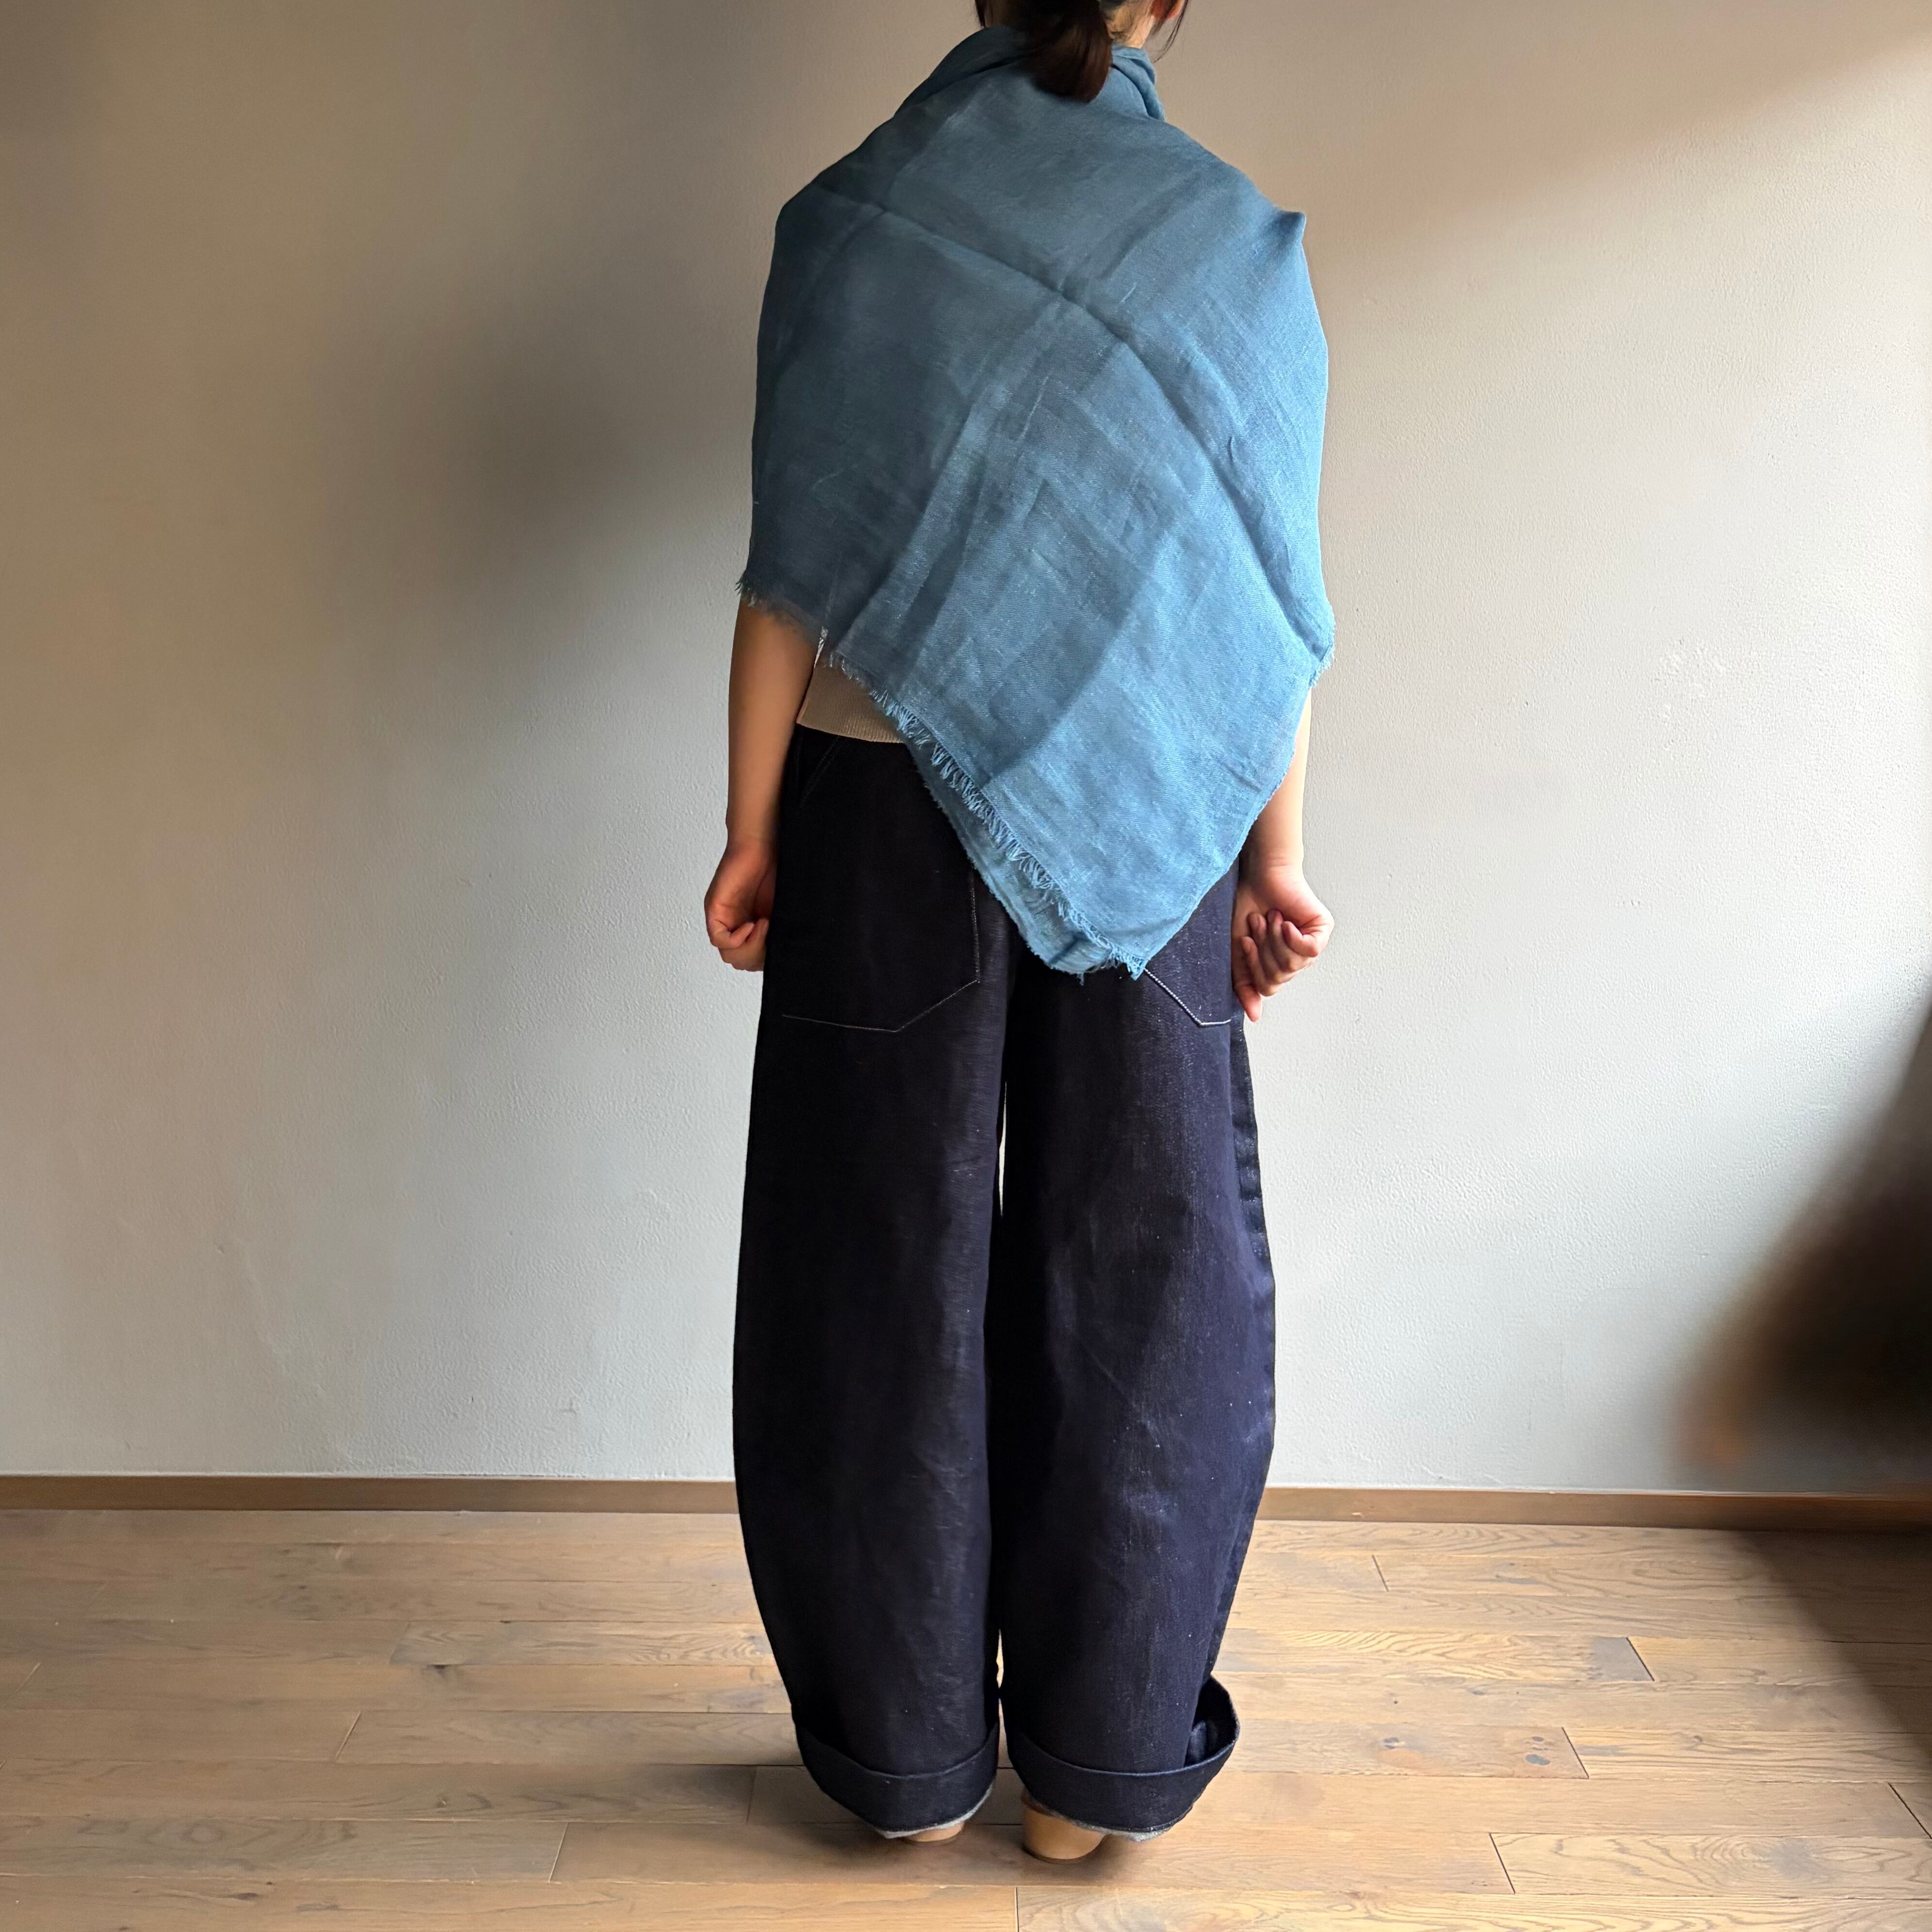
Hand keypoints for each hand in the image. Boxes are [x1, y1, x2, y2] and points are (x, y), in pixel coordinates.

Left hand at [705, 839, 776, 971]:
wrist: (765, 844)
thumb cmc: (777, 870)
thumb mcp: (785, 910)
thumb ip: (783, 932)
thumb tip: (790, 955)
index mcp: (752, 927)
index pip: (753, 961)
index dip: (767, 959)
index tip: (782, 942)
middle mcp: (736, 925)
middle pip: (740, 962)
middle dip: (760, 955)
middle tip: (772, 933)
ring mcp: (724, 918)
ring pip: (729, 955)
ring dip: (751, 947)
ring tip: (765, 925)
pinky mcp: (715, 909)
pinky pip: (719, 939)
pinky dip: (739, 938)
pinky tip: (754, 923)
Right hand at [1232, 861, 1330, 1021]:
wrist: (1260, 875)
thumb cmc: (1248, 906)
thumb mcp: (1237, 950)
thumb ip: (1244, 983)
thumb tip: (1254, 1016)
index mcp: (1278, 964)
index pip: (1268, 987)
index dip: (1253, 966)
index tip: (1245, 938)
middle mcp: (1297, 958)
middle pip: (1279, 977)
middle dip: (1262, 949)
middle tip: (1258, 923)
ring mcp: (1312, 944)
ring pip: (1292, 965)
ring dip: (1273, 939)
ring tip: (1270, 917)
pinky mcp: (1322, 929)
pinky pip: (1309, 950)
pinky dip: (1291, 936)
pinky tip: (1285, 921)